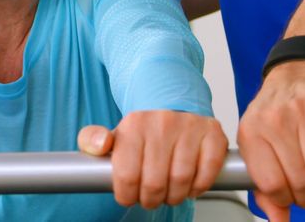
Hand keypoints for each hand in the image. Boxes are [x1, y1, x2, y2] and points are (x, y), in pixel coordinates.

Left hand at [78, 110, 227, 208]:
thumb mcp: (113, 134)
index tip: (130, 196)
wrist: (173, 105)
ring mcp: (190, 127)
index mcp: (134, 125)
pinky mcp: (213, 134)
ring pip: (181, 180)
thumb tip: (100, 145)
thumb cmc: (144, 130)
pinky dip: (199, 187)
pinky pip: (208, 172)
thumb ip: (91, 140)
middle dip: (151, 200)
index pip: (127, 176)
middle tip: (151, 198)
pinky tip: (190, 185)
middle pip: (154, 183)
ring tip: (170, 193)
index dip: (127, 196)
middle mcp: (162, 123)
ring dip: (175, 196)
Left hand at [237, 60, 304, 221]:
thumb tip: (279, 221)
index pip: (271, 184)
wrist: (292, 74)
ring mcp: (299, 108)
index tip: (294, 198)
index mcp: (251, 134)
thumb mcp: (260, 148)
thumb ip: (266, 188)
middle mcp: (273, 120)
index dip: (288, 199)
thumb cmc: (275, 115)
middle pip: (300, 178)